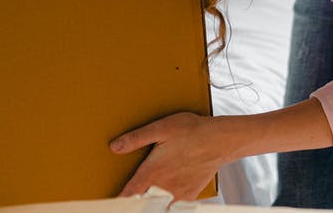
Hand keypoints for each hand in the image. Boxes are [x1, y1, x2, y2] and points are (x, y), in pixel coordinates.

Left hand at [110, 112, 232, 200]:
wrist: (222, 140)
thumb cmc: (193, 131)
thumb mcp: (162, 127)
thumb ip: (137, 138)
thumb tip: (114, 147)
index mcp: (152, 171)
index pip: (128, 194)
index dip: (118, 200)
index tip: (110, 202)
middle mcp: (163, 185)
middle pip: (142, 204)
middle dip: (134, 203)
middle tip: (126, 202)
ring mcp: (177, 193)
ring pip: (158, 207)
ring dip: (150, 205)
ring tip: (144, 201)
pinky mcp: (189, 194)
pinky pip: (175, 207)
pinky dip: (167, 206)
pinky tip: (165, 202)